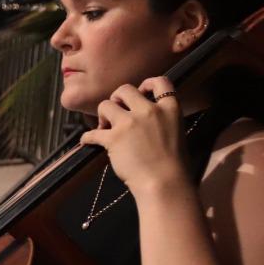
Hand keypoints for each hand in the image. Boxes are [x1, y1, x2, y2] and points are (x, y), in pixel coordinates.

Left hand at [78, 78, 192, 198]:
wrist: (164, 183)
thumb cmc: (173, 166)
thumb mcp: (176, 133)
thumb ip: (161, 120)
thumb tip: (142, 118)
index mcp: (170, 109)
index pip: (160, 81)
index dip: (146, 84)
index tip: (140, 92)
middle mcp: (149, 111)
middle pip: (124, 89)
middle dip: (117, 98)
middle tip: (116, 112)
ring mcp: (130, 123)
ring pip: (105, 105)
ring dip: (102, 115)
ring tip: (105, 128)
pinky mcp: (113, 138)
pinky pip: (92, 132)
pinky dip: (87, 137)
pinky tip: (88, 141)